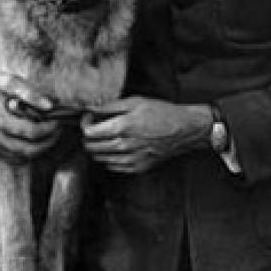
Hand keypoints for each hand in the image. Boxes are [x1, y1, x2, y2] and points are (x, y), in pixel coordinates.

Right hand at [0, 65, 60, 161]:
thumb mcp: (9, 81)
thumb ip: (30, 93)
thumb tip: (50, 106)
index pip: (32, 132)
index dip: (49, 129)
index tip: (58, 121)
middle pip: (30, 150)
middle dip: (48, 142)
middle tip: (58, 131)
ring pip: (23, 158)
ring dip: (40, 149)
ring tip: (50, 135)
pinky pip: (15, 159)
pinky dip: (29, 153)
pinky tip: (36, 141)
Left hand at [81, 96, 210, 173]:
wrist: (184, 130)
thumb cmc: (162, 113)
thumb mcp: (136, 102)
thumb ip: (111, 106)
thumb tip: (92, 107)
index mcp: (123, 127)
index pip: (89, 133)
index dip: (85, 124)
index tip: (89, 119)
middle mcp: (125, 146)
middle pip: (92, 148)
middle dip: (88, 137)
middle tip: (95, 127)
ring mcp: (131, 159)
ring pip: (100, 159)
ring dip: (98, 148)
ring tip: (105, 137)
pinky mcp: (138, 167)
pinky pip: (113, 167)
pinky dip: (109, 158)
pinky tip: (116, 147)